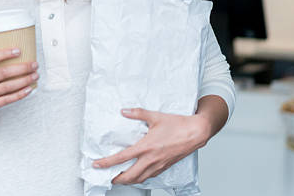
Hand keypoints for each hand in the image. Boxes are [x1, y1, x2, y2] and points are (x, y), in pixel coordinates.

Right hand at [0, 48, 37, 120]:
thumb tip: (16, 56)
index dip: (5, 53)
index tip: (19, 50)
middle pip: (4, 72)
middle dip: (22, 68)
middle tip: (34, 65)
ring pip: (9, 86)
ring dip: (25, 80)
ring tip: (35, 75)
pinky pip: (9, 99)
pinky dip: (20, 94)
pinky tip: (29, 89)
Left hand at [92, 108, 209, 184]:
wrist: (195, 133)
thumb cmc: (177, 124)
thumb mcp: (155, 116)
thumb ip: (137, 113)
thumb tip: (123, 111)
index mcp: (146, 147)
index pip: (122, 157)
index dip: (107, 162)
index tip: (97, 164)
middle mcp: (151, 159)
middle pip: (129, 176)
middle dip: (116, 178)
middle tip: (107, 177)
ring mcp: (158, 165)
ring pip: (140, 179)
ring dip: (128, 181)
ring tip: (120, 178)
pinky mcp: (165, 167)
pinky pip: (150, 176)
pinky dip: (140, 178)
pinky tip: (138, 174)